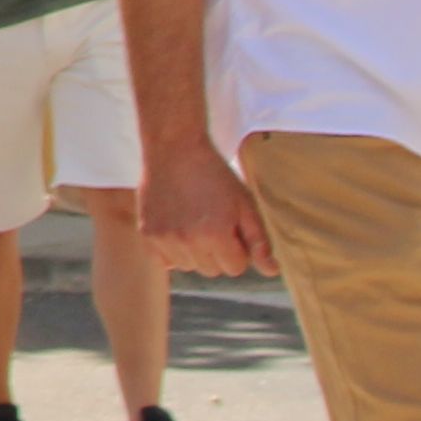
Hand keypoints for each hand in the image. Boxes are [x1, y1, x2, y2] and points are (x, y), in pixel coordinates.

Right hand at [138, 130, 276, 278]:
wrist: (174, 149)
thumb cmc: (214, 175)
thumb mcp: (245, 204)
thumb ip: (259, 241)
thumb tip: (272, 271)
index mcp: (217, 235)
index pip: (236, 268)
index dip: (237, 248)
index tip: (230, 226)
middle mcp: (189, 242)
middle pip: (212, 270)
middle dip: (217, 252)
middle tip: (212, 221)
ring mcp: (165, 239)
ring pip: (189, 267)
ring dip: (195, 252)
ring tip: (193, 222)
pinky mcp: (147, 234)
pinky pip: (166, 261)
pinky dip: (173, 251)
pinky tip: (176, 227)